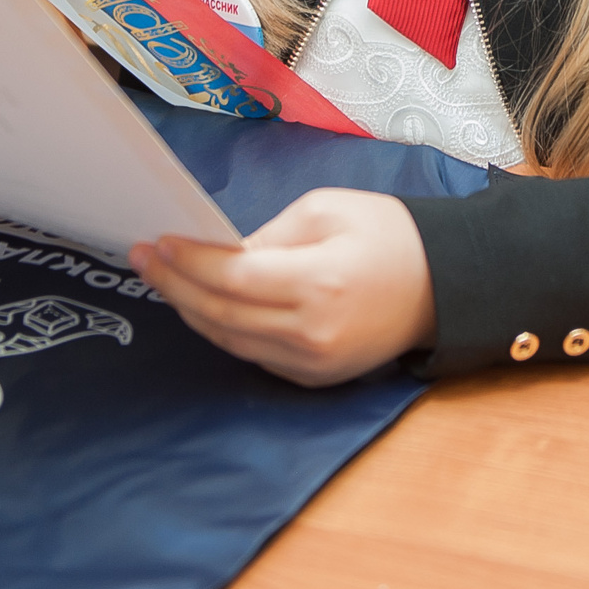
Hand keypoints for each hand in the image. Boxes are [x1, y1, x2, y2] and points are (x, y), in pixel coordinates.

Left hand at [130, 188, 435, 386]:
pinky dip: (223, 330)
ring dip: (191, 310)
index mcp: (319, 283)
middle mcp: (313, 333)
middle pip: (221, 315)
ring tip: (164, 279)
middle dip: (176, 285)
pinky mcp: (315, 377)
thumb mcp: (326, 210)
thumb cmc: (389, 235)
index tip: (158, 241)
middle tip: (144, 259)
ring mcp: (314, 363)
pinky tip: (203, 305)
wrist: (443, 285)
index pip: (232, 279)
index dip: (188, 262)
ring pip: (231, 340)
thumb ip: (267, 235)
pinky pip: (254, 355)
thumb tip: (219, 255)